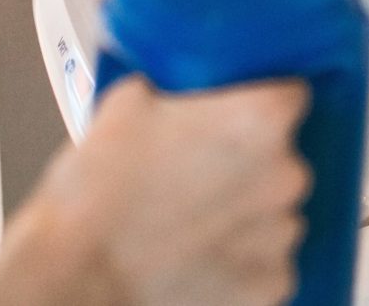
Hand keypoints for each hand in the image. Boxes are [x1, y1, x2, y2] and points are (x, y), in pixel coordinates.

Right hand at [0, 77, 310, 305]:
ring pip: (274, 210)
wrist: (77, 274)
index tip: (240, 114)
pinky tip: (200, 252)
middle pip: (283, 158)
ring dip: (245, 211)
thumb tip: (178, 85)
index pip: (291, 95)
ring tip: (193, 218)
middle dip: (248, 163)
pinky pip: (267, 260)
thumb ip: (175, 86)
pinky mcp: (272, 283)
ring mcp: (281, 233)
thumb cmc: (98, 196)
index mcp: (260, 121)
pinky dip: (241, 258)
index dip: (260, 104)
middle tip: (200, 171)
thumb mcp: (128, 103)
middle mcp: (284, 175)